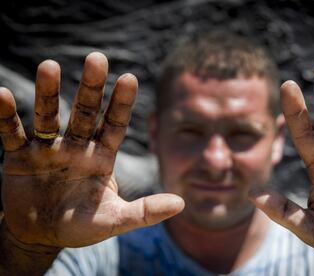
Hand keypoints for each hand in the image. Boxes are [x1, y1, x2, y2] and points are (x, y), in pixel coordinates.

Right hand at [0, 52, 183, 248]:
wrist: (42, 236)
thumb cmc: (81, 226)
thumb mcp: (114, 220)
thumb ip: (145, 211)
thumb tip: (182, 203)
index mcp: (101, 156)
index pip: (115, 124)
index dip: (122, 103)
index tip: (130, 77)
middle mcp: (77, 146)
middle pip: (85, 112)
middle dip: (91, 88)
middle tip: (97, 58)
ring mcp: (48, 149)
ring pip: (48, 116)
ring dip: (48, 93)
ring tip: (49, 66)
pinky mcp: (20, 157)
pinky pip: (12, 134)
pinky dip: (6, 117)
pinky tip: (2, 94)